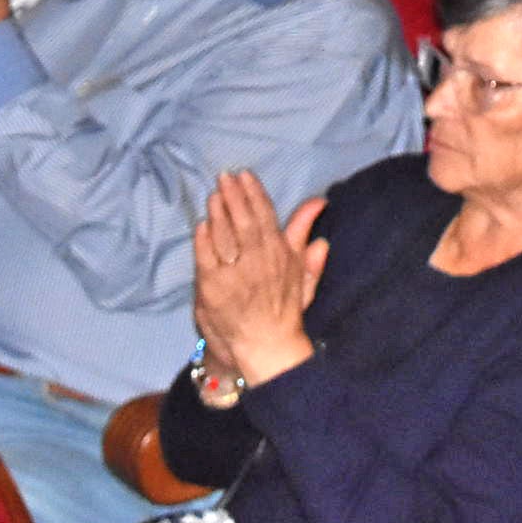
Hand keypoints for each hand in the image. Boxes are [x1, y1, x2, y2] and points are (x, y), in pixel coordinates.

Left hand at [190, 169, 328, 386]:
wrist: (267, 346)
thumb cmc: (284, 308)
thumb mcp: (302, 270)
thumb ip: (304, 234)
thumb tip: (319, 203)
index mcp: (279, 254)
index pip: (265, 215)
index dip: (254, 193)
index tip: (245, 176)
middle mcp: (257, 260)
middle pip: (242, 220)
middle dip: (233, 195)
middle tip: (224, 177)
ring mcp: (233, 274)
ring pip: (223, 234)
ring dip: (217, 212)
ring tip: (214, 195)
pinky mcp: (213, 288)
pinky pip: (206, 256)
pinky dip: (203, 239)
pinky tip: (202, 225)